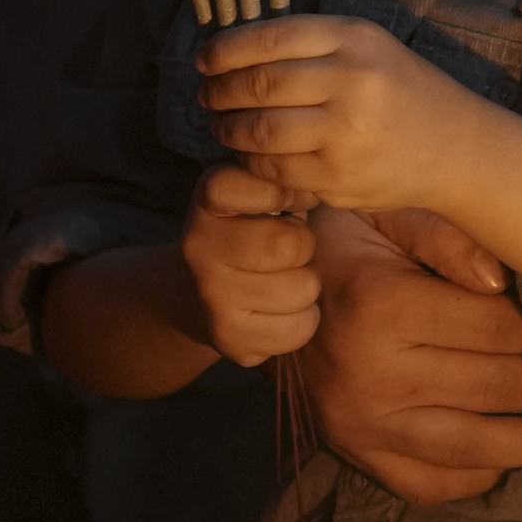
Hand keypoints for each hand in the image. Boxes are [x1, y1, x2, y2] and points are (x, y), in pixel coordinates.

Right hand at [180, 165, 318, 365]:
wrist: (196, 297)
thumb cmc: (252, 234)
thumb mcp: (260, 196)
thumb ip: (287, 182)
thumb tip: (325, 188)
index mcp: (209, 202)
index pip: (249, 186)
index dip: (283, 193)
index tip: (291, 202)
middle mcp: (200, 247)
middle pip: (290, 244)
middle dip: (304, 246)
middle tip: (291, 250)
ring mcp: (212, 295)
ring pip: (302, 288)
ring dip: (306, 285)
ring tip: (285, 279)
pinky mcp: (230, 338)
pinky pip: (300, 327)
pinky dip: (303, 320)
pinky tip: (280, 311)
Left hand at [198, 14, 481, 212]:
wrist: (457, 148)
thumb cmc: (404, 94)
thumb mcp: (370, 49)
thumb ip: (313, 47)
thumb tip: (235, 50)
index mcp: (355, 40)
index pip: (269, 39)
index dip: (225, 50)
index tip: (205, 59)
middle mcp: (352, 81)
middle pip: (258, 84)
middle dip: (221, 92)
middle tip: (209, 97)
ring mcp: (345, 132)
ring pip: (259, 130)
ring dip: (229, 129)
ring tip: (224, 127)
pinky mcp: (339, 175)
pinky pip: (275, 168)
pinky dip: (253, 162)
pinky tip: (252, 155)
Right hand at [301, 205, 521, 505]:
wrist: (262, 288)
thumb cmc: (343, 240)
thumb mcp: (390, 213)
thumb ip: (449, 237)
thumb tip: (503, 283)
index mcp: (381, 307)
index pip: (499, 329)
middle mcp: (368, 376)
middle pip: (496, 387)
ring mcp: (359, 425)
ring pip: (473, 447)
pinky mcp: (354, 454)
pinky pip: (430, 485)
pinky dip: (478, 476)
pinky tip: (510, 454)